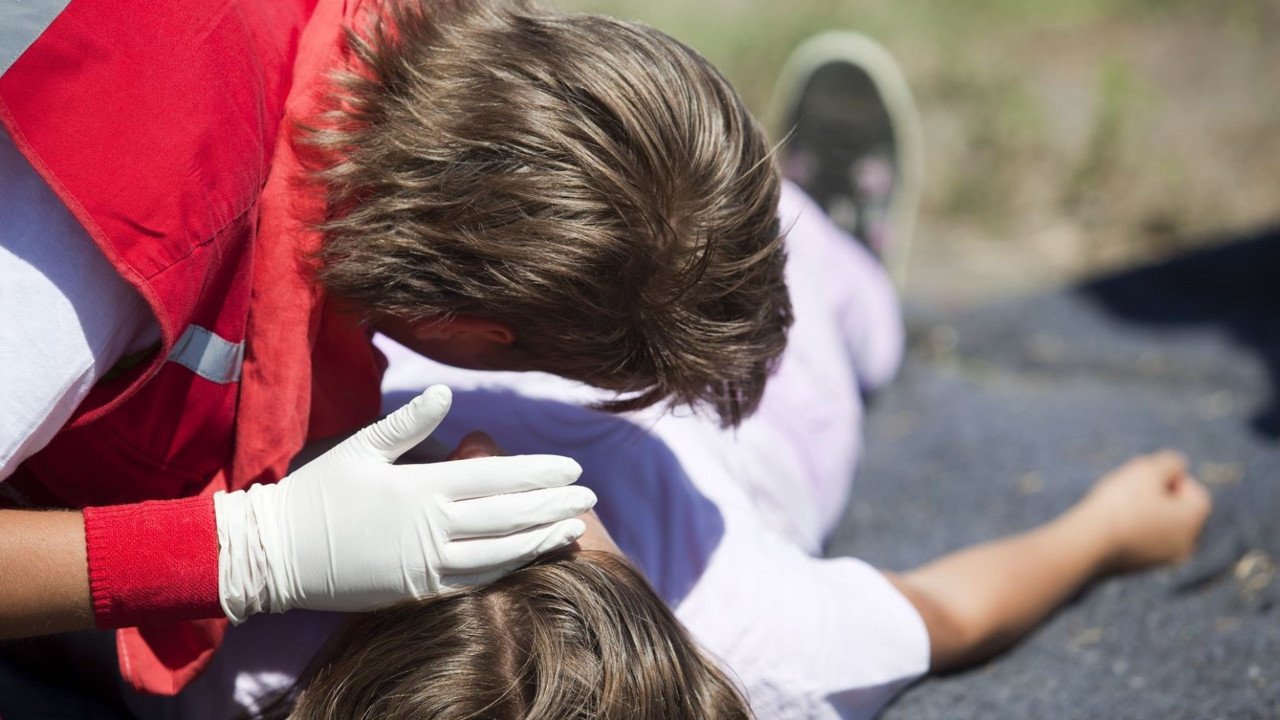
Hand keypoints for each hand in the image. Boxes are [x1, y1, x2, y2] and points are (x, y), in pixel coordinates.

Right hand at [214, 386, 595, 622]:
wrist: (276, 554)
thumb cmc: (317, 494)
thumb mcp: (361, 449)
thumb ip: (408, 422)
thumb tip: (445, 390)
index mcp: (423, 487)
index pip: (497, 478)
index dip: (539, 472)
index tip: (573, 466)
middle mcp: (433, 527)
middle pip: (509, 515)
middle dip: (553, 504)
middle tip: (591, 495)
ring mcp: (427, 564)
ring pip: (500, 553)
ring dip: (540, 540)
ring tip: (574, 530)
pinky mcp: (418, 590)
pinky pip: (474, 582)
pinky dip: (508, 569)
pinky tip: (529, 558)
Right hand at [1076, 449, 1212, 572]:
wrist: (1089, 543)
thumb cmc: (1121, 503)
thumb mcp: (1147, 471)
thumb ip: (1170, 462)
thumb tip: (1177, 465)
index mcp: (1193, 519)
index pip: (1195, 492)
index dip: (1171, 478)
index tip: (1144, 477)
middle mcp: (1186, 543)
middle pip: (1179, 512)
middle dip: (1159, 498)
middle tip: (1130, 489)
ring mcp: (1163, 559)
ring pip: (1161, 528)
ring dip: (1145, 515)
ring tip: (1117, 506)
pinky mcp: (1140, 568)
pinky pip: (1143, 543)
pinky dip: (1133, 532)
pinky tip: (1110, 525)